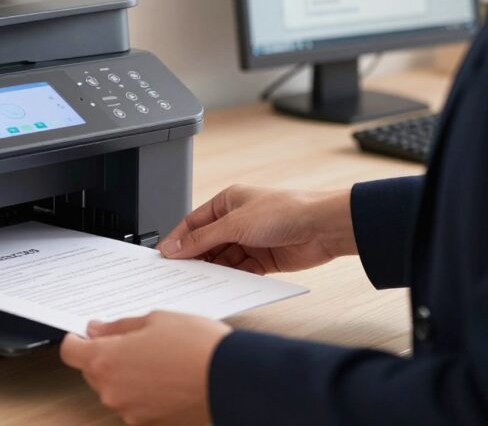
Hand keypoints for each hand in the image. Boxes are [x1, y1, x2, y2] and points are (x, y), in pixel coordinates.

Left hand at [60, 311, 231, 425]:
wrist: (231, 381)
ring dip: (125, 374)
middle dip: (104, 355)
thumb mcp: (155, 320)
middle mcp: (113, 391)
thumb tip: (97, 330)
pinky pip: (135, 403)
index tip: (83, 335)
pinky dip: (143, 391)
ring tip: (158, 357)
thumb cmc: (197, 347)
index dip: (75, 340)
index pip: (71, 352)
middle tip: (131, 340)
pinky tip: (166, 376)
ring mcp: (130, 411)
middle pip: (92, 372)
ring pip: (114, 389)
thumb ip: (119, 327)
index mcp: (107, 361)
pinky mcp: (149, 423)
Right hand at [158, 184, 355, 273]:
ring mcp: (251, 240)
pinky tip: (225, 285)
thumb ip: (202, 238)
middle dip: (195, 258)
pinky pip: (241, 271)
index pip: (194, 223)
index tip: (165, 257)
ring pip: (223, 259)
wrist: (323, 227)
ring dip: (214, 270)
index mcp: (227, 202)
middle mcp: (238, 220)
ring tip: (201, 283)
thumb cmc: (285, 211)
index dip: (178, 240)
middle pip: (207, 243)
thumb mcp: (234, 224)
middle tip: (180, 274)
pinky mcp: (264, 259)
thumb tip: (174, 247)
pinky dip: (233, 278)